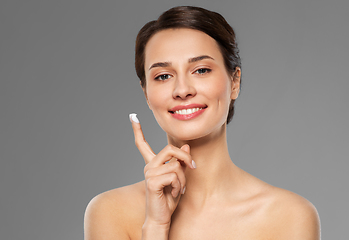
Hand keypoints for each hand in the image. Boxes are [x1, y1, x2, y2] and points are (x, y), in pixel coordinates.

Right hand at [129, 113, 195, 227]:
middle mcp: (148, 166)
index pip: (142, 144)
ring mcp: (149, 173)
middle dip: (185, 157)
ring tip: (179, 188)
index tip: (133, 117)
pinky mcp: (152, 181)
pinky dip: (179, 185)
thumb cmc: (169, 198)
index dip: (137, 130)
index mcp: (153, 164)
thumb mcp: (179, 177)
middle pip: (170, 149)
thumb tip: (186, 146)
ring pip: (176, 165)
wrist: (162, 216)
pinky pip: (174, 175)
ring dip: (184, 179)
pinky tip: (174, 192)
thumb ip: (181, 162)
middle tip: (194, 166)